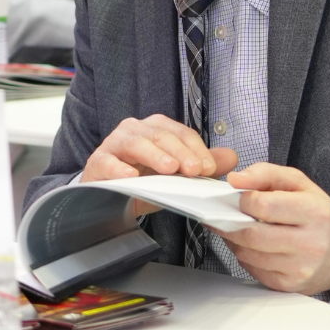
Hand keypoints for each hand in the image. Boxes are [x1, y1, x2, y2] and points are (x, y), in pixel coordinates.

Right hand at [81, 115, 238, 215]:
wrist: (108, 199)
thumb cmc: (141, 183)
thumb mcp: (174, 176)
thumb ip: (201, 165)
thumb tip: (231, 156)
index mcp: (155, 130)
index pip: (180, 133)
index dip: (196, 148)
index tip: (209, 167)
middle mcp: (134, 131)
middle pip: (160, 135)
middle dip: (181, 152)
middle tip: (195, 170)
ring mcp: (114, 144)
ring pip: (136, 143)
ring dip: (154, 156)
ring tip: (169, 169)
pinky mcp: (97, 162)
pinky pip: (107, 162)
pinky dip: (118, 168)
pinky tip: (130, 176)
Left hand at [211, 163, 329, 294]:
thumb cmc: (318, 215)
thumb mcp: (299, 183)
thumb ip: (266, 174)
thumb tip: (236, 179)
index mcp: (315, 213)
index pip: (265, 206)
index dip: (244, 200)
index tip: (241, 198)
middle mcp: (311, 243)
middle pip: (252, 234)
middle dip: (231, 222)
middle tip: (227, 214)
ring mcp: (300, 268)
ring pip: (247, 254)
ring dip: (234, 240)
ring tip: (240, 228)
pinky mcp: (288, 285)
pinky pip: (252, 269)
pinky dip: (244, 256)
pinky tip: (253, 246)